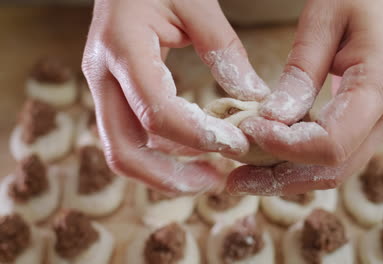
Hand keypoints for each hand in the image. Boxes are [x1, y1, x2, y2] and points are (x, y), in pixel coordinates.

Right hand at [82, 0, 268, 192]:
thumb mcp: (196, 2)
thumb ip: (224, 49)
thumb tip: (253, 96)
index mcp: (123, 48)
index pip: (156, 112)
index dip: (198, 136)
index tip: (237, 144)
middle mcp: (103, 76)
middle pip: (124, 150)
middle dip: (170, 177)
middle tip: (215, 182)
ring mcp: (104, 88)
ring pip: (124, 150)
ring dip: (166, 172)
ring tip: (210, 173)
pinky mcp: (114, 94)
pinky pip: (133, 136)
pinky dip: (162, 152)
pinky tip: (195, 149)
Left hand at [226, 0, 382, 194]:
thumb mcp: (324, 20)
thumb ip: (301, 72)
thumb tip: (273, 120)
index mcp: (382, 86)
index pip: (332, 142)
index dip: (286, 147)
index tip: (249, 131)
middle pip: (334, 169)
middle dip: (280, 179)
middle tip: (235, 180)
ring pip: (334, 170)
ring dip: (287, 177)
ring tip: (244, 176)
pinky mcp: (371, 123)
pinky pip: (335, 154)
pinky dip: (300, 161)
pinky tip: (269, 158)